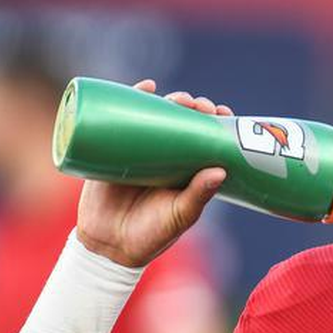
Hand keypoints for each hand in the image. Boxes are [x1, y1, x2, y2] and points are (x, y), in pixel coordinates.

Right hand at [75, 80, 234, 267]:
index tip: (223, 114)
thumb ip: (198, 196)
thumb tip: (221, 170)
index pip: (205, 139)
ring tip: (179, 98)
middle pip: (182, 122)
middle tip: (200, 106)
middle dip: (194, 108)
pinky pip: (123, 119)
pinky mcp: (114, 149)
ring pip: (156, 117)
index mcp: (188, 170)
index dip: (215, 123)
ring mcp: (139, 151)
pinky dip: (134, 98)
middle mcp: (166, 157)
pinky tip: (147, 86)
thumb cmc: (152, 234)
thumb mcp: (180, 215)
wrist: (109, 246)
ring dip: (170, 100)